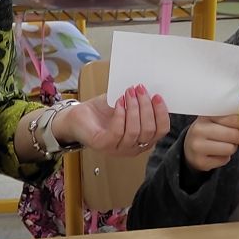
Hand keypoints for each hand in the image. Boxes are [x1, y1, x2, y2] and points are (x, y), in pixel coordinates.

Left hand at [55, 84, 169, 156]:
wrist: (77, 117)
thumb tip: (149, 89)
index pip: (161, 131)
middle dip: (146, 107)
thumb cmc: (101, 112)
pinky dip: (120, 115)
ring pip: (135, 131)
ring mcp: (118, 149)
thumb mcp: (124, 104)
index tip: (157, 96)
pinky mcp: (103, 145)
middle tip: (140, 89)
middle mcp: (133, 147)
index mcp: (142, 139)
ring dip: (133, 108)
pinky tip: (118, 102)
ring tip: (128, 93)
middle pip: (149, 130)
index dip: (162, 113)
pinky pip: (118, 132)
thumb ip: (138, 101)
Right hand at [183, 111, 238, 171]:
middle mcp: (199, 129)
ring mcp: (198, 146)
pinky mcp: (200, 161)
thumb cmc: (208, 131)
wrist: (189, 149)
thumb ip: (233, 107)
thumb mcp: (217, 117)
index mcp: (205, 116)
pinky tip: (217, 153)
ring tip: (226, 145)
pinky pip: (224, 160)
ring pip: (230, 148)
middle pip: (233, 134)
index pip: (232, 118)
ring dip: (232, 148)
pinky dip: (224, 158)